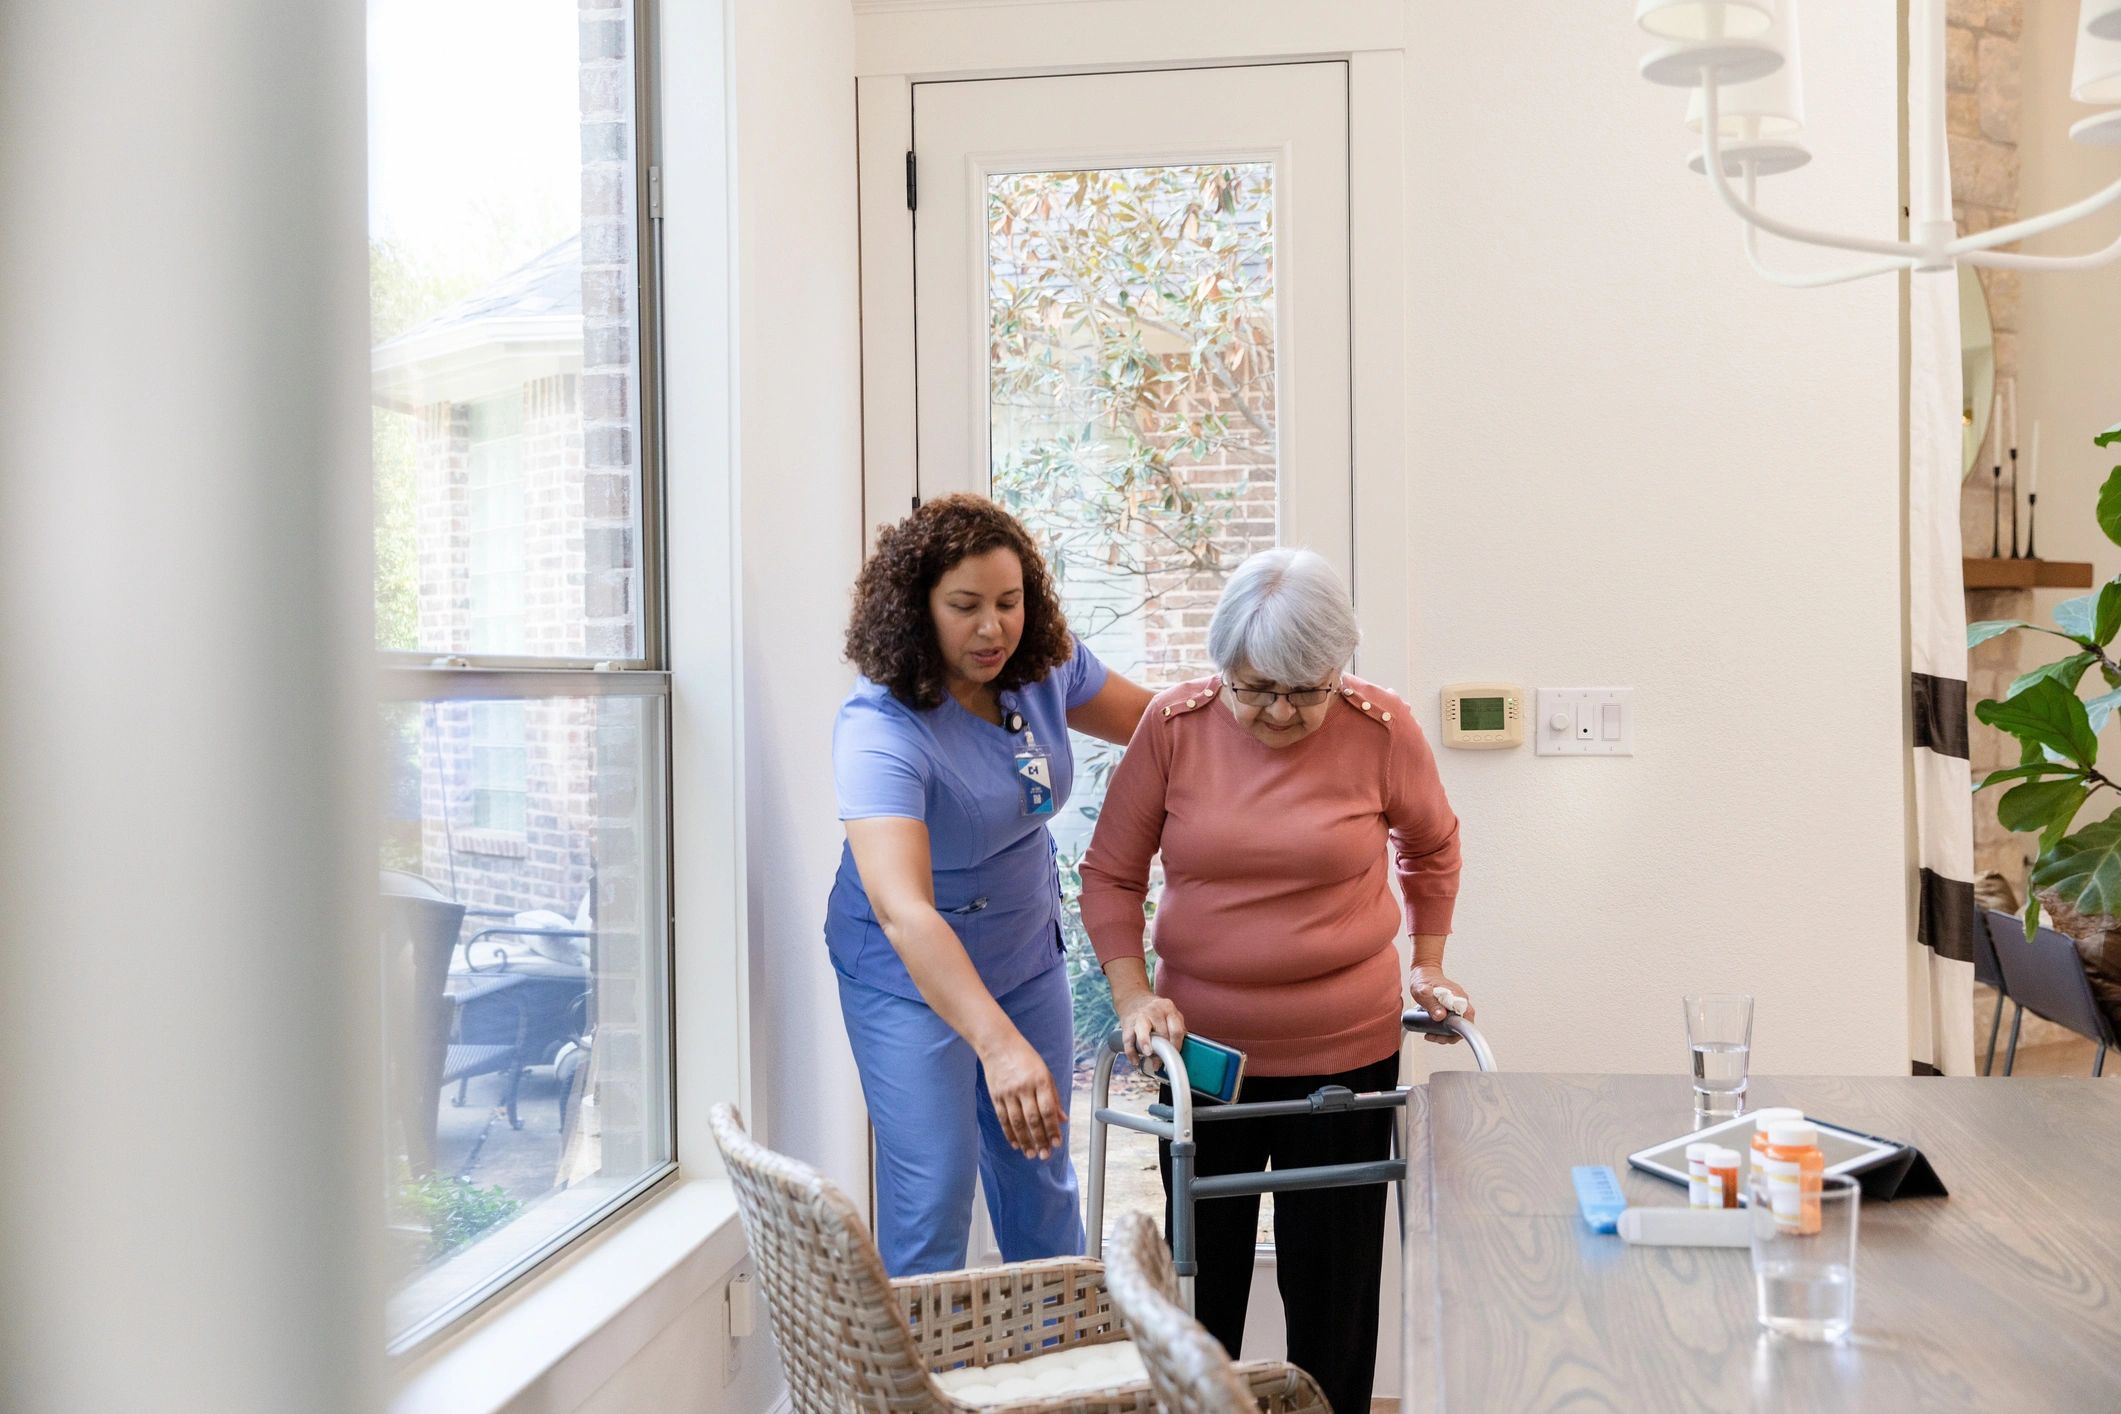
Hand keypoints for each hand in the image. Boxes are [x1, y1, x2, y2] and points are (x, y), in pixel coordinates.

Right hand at [978, 1031, 1064, 1159]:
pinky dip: (1009, 1133)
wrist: (998, 1044)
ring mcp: (1008, 1092)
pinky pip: (1003, 1118)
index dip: (1053, 1129)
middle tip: (1045, 1155)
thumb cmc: (1025, 1058)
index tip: (1057, 1143)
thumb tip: (1062, 1119)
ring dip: (1025, 1141)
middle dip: (1040, 1139)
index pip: (1048, 1110)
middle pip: (1033, 1119)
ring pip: (1017, 1122)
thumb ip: (1054, 1097)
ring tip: (1031, 1154)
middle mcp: (1024, 1087)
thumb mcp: (1045, 1073)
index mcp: (1041, 1080)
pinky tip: (1015, 1144)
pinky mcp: (996, 1096)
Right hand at [1114, 990, 1186, 1073]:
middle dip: (1163, 1050)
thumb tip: (1179, 1052)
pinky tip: (1136, 1060)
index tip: (1175, 1056)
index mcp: (1169, 1008)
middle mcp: (1155, 1011)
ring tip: (1148, 1054)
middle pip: (1161, 1033)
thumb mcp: (1169, 1013)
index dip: (1177, 1046)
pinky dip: (1131, 1052)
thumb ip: (1176, 1028)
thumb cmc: (1154, 1010)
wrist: (1132, 998)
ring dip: (1145, 1044)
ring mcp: (1140, 1016)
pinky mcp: (1127, 1023)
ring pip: (1143, 1031)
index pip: (1176, 1030)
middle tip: (1162, 1061)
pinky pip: (1128, 1040)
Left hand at [1409, 964, 1472, 1044]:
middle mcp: (1461, 1002)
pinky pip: (1452, 1021)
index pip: (1467, 1019)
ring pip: (1458, 1025)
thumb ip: (1432, 1004)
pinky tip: (1433, 1028)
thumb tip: (1440, 1016)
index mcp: (1458, 997)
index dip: (1458, 1031)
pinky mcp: (1452, 1007)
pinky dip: (1444, 1028)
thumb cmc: (1423, 979)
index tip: (1445, 1035)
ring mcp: (1457, 1004)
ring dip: (1446, 1033)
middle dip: (1449, 1035)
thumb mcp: (1423, 992)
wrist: (1424, 971)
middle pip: (1463, 1025)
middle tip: (1434, 1036)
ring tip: (1431, 1034)